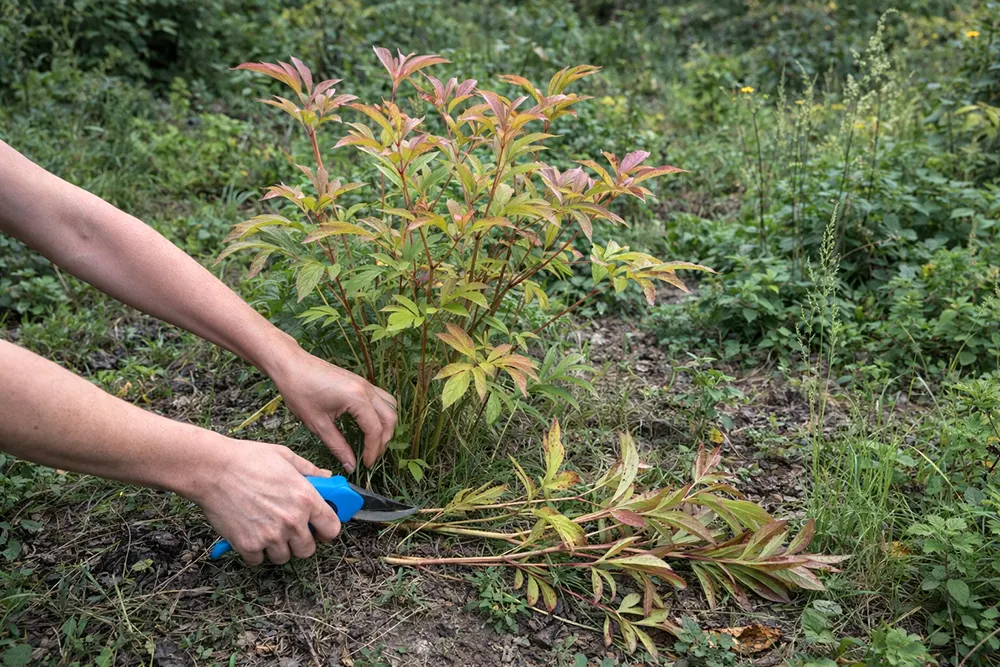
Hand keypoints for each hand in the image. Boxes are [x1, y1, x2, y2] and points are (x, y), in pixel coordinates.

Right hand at [190, 436, 340, 564]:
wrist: (212, 469)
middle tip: (290, 529)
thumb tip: (326, 476)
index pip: (332, 529)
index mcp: (306, 499)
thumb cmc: (248, 459)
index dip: (326, 530)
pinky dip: (255, 551)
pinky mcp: (248, 546)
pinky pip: (259, 560)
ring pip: (283, 557)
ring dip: (278, 547)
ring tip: (267, 528)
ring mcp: (270, 536)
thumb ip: (310, 471)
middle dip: (301, 541)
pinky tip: (250, 532)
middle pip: (308, 550)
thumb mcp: (286, 457)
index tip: (320, 528)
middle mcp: (292, 521)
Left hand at [270, 348, 397, 471]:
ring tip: (373, 442)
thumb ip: (338, 446)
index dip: (372, 451)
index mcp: (357, 398)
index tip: (365, 464)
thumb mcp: (317, 424)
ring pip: (390, 406)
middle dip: (383, 441)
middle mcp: (366, 389)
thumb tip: (350, 465)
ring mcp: (365, 383)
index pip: (375, 430)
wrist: (291, 365)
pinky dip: (381, 413)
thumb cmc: (300, 391)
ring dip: (386, 426)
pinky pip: (382, 398)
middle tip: (370, 456)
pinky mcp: (360, 382)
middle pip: (389, 419)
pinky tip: (369, 423)